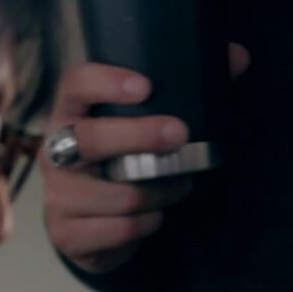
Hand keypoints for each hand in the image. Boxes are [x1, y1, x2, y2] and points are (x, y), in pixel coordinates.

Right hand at [42, 45, 247, 275]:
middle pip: (91, 139)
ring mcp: (58, 196)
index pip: (75, 85)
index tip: (146, 86)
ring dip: (159, 191)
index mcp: (69, 114)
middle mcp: (53, 152)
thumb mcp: (143, 125)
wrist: (90, 226)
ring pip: (118, 194)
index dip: (106, 82)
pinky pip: (121, 229)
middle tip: (182, 134)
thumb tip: (238, 56)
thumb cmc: (121, 160)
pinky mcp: (67, 235)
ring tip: (178, 184)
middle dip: (141, 136)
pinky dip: (148, 223)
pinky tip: (155, 215)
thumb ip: (188, 90)